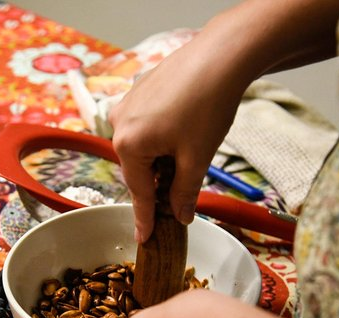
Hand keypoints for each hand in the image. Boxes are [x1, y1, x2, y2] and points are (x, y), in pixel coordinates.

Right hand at [109, 35, 247, 242]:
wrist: (220, 56)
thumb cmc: (207, 107)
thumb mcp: (197, 158)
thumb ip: (185, 192)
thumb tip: (180, 217)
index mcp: (128, 145)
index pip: (139, 192)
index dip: (145, 219)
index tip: (143, 239)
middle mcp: (118, 124)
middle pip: (138, 169)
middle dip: (158, 183)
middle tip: (180, 196)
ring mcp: (126, 105)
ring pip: (141, 147)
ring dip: (161, 159)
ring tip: (188, 154)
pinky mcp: (137, 92)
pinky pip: (143, 126)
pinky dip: (160, 137)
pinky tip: (183, 131)